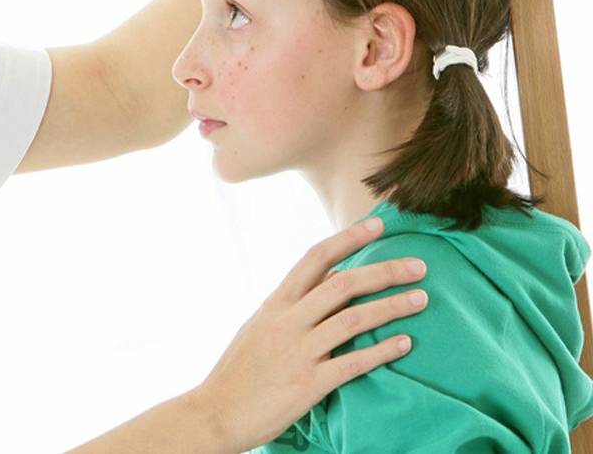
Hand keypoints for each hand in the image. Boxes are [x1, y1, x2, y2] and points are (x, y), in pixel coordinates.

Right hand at [191, 216, 428, 450]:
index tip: (379, 225)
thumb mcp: (260, 326)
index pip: (315, 258)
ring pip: (354, 319)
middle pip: (343, 284)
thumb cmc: (239, 371)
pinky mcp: (308, 384)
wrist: (215, 413)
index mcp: (275, 303)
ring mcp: (298, 352)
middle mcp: (287, 321)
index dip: (349, 238)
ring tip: (422, 299)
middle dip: (386, 271)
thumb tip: (331, 277)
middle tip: (420, 266)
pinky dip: (382, 351)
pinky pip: (353, 363)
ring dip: (393, 307)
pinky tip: (405, 344)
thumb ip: (293, 304)